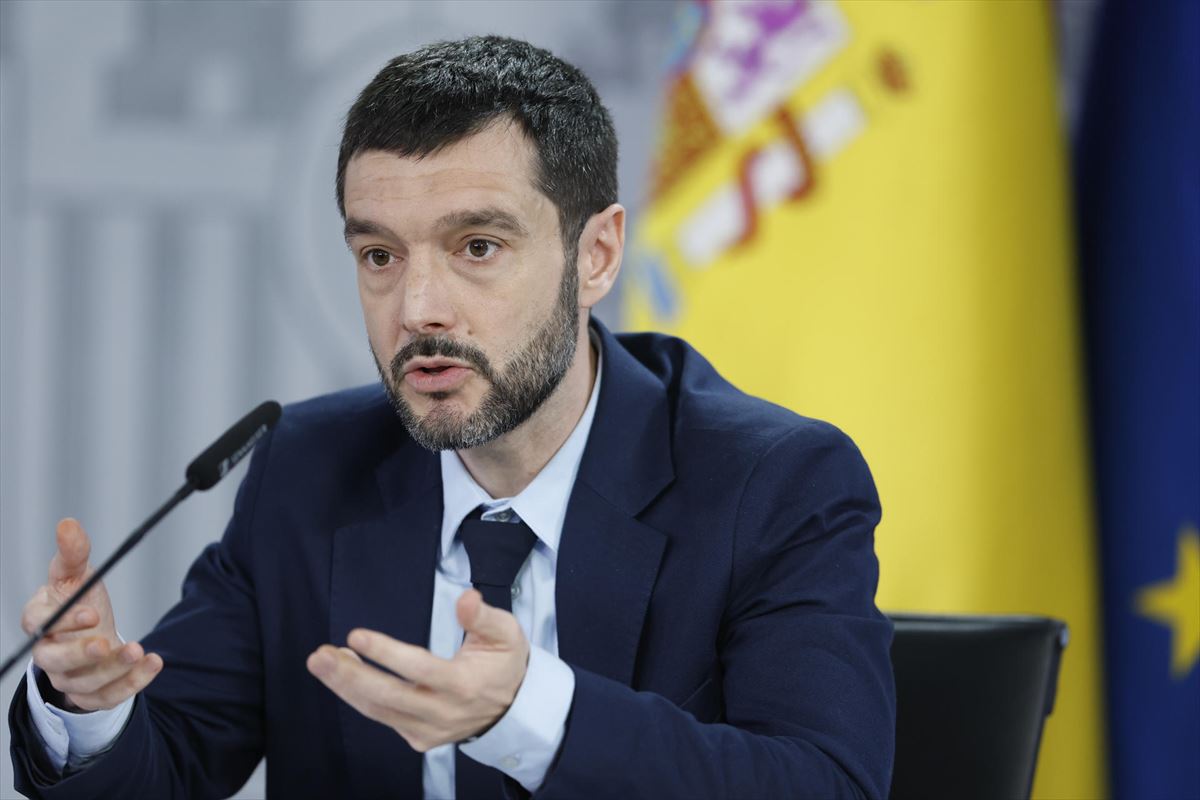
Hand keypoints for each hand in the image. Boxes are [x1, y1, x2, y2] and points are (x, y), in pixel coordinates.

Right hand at [20, 518, 162, 711]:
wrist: (95, 633)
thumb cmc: (80, 601)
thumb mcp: (78, 575)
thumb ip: (73, 553)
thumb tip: (68, 524)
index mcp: (40, 622)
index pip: (39, 625)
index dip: (63, 621)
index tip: (91, 612)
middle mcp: (49, 654)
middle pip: (55, 662)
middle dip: (81, 655)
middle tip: (105, 643)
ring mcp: (68, 678)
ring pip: (84, 683)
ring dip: (113, 669)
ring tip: (139, 650)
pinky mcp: (91, 695)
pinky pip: (107, 698)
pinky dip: (131, 684)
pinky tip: (153, 663)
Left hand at [307, 589, 528, 751]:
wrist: (512, 707)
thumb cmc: (504, 663)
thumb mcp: (505, 633)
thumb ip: (482, 616)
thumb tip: (465, 597)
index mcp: (464, 685)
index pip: (419, 670)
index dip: (386, 653)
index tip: (356, 636)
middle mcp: (443, 712)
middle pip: (389, 697)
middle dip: (350, 676)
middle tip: (320, 656)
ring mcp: (428, 729)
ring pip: (379, 711)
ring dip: (345, 686)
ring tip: (322, 662)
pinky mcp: (418, 738)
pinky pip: (382, 717)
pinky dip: (358, 696)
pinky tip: (344, 671)